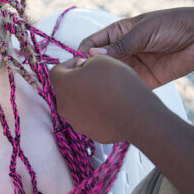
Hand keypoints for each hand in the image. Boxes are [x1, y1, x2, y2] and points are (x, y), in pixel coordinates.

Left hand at [49, 55, 164, 142]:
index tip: (84, 62)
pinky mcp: (91, 133)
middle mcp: (63, 105)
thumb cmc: (117, 83)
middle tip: (97, 77)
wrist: (137, 114)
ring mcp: (76, 122)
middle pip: (66, 90)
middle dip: (78, 82)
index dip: (70, 64)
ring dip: (87, 98)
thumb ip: (85, 62)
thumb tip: (82, 69)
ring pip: (78, 106)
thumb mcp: (100, 59)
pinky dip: (98, 113)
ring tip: (107, 93)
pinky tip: (112, 107)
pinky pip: (91, 119)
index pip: (57, 70)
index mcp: (61, 84)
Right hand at [78, 7, 193, 88]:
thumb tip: (90, 54)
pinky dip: (117, 91)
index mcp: (117, 33)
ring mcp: (131, 65)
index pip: (91, 43)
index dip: (81, 52)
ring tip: (93, 89)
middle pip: (96, 61)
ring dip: (100, 82)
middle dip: (87, 70)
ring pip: (109, 75)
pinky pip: (126, 86)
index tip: (76, 63)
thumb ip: (119, 45)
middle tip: (80, 80)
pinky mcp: (143, 80)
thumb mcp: (142, 31)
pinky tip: (110, 95)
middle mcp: (121, 50)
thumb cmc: (172, 25)